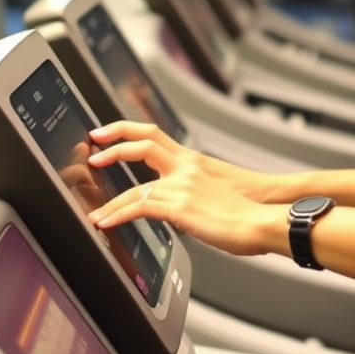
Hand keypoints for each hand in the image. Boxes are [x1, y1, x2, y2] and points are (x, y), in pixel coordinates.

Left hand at [85, 121, 286, 256]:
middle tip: (92, 152)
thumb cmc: (247, 209)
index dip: (126, 130)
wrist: (262, 219)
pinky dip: (118, 215)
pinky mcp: (180, 207)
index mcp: (194, 161)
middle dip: (113, 145)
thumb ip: (194, 190)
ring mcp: (182, 186)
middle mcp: (186, 168)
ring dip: (109, 201)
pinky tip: (106, 223)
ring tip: (95, 211)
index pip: (154, 134)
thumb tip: (181, 202)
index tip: (106, 134)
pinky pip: (140, 208)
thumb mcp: (217, 190)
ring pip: (134, 185)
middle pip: (143, 144)